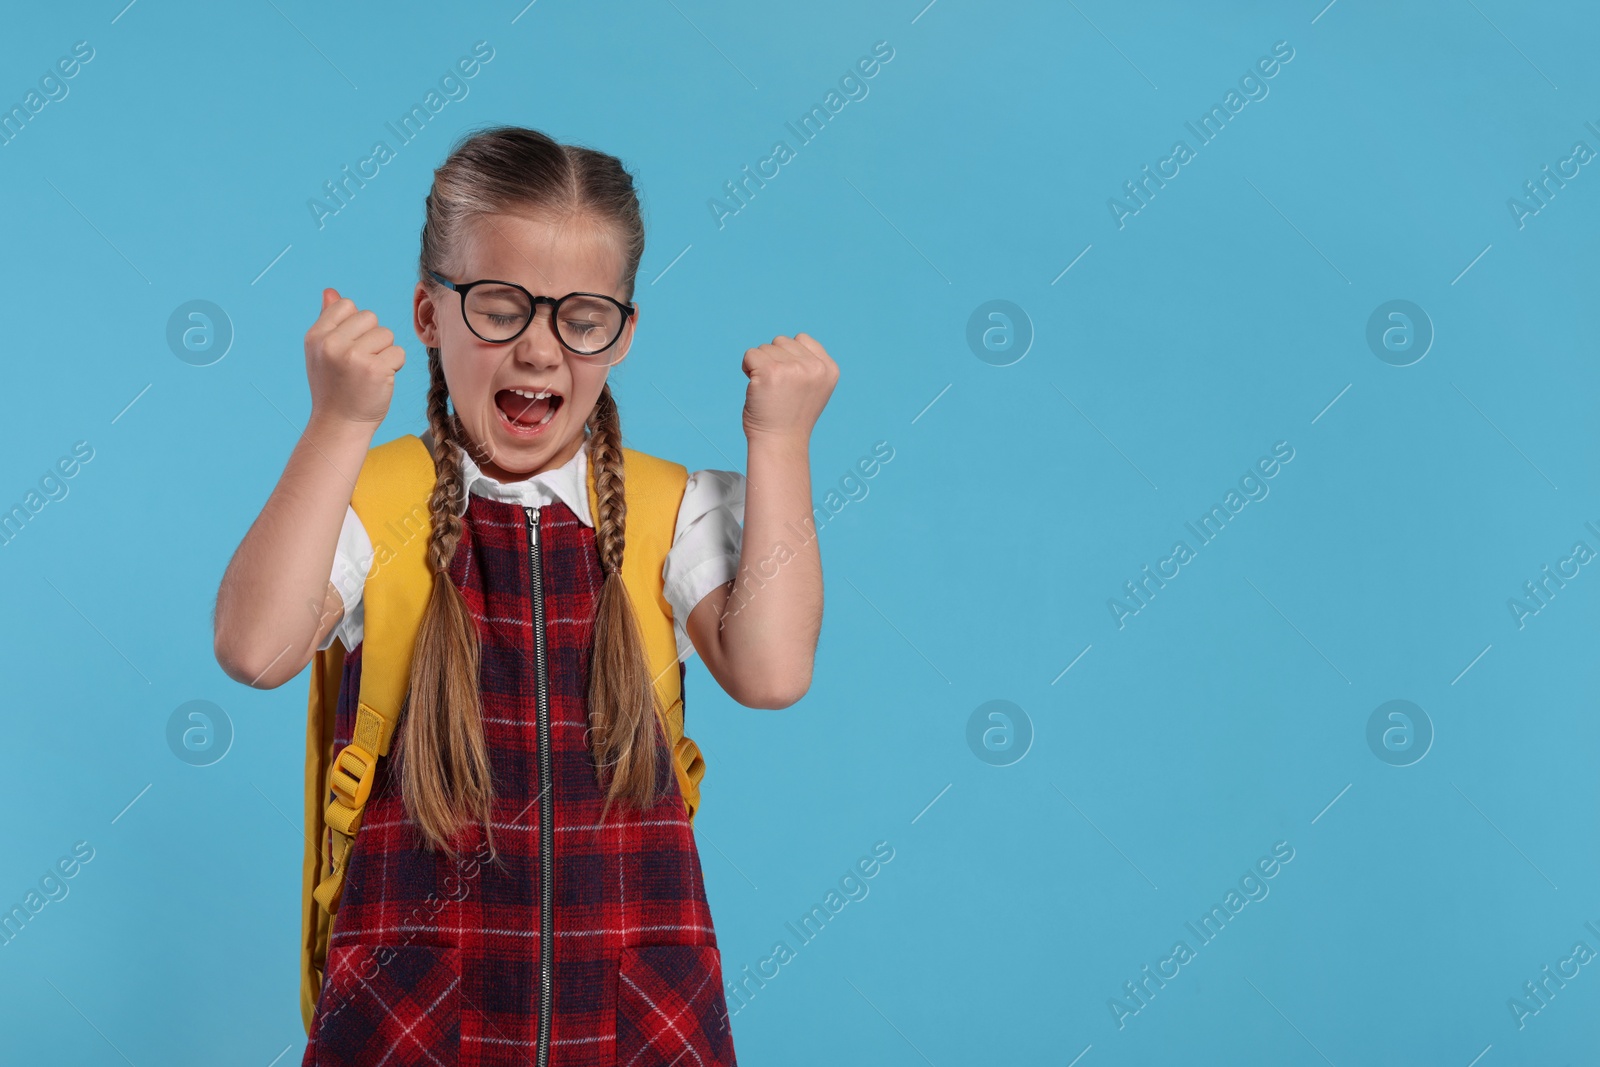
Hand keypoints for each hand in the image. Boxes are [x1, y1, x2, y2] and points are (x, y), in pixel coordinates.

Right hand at [305, 287, 406, 428]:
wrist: (339, 425)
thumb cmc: (333, 387)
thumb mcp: (322, 352)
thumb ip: (328, 320)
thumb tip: (330, 291)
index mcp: (316, 336)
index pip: (346, 305)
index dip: (356, 325)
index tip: (350, 348)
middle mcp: (331, 344)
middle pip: (370, 317)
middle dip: (372, 338)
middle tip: (361, 364)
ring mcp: (353, 357)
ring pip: (387, 334)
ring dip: (385, 352)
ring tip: (369, 372)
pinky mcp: (376, 369)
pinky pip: (399, 353)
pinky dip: (395, 366)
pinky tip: (380, 380)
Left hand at [741, 333, 837, 442]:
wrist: (779, 443)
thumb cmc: (790, 418)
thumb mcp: (811, 388)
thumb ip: (807, 364)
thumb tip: (786, 343)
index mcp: (829, 369)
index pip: (802, 339)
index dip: (788, 357)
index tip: (788, 382)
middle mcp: (814, 367)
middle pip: (782, 341)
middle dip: (773, 360)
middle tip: (776, 389)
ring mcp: (793, 368)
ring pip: (765, 348)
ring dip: (760, 366)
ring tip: (767, 391)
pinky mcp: (770, 371)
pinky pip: (750, 355)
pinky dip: (747, 368)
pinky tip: (755, 388)